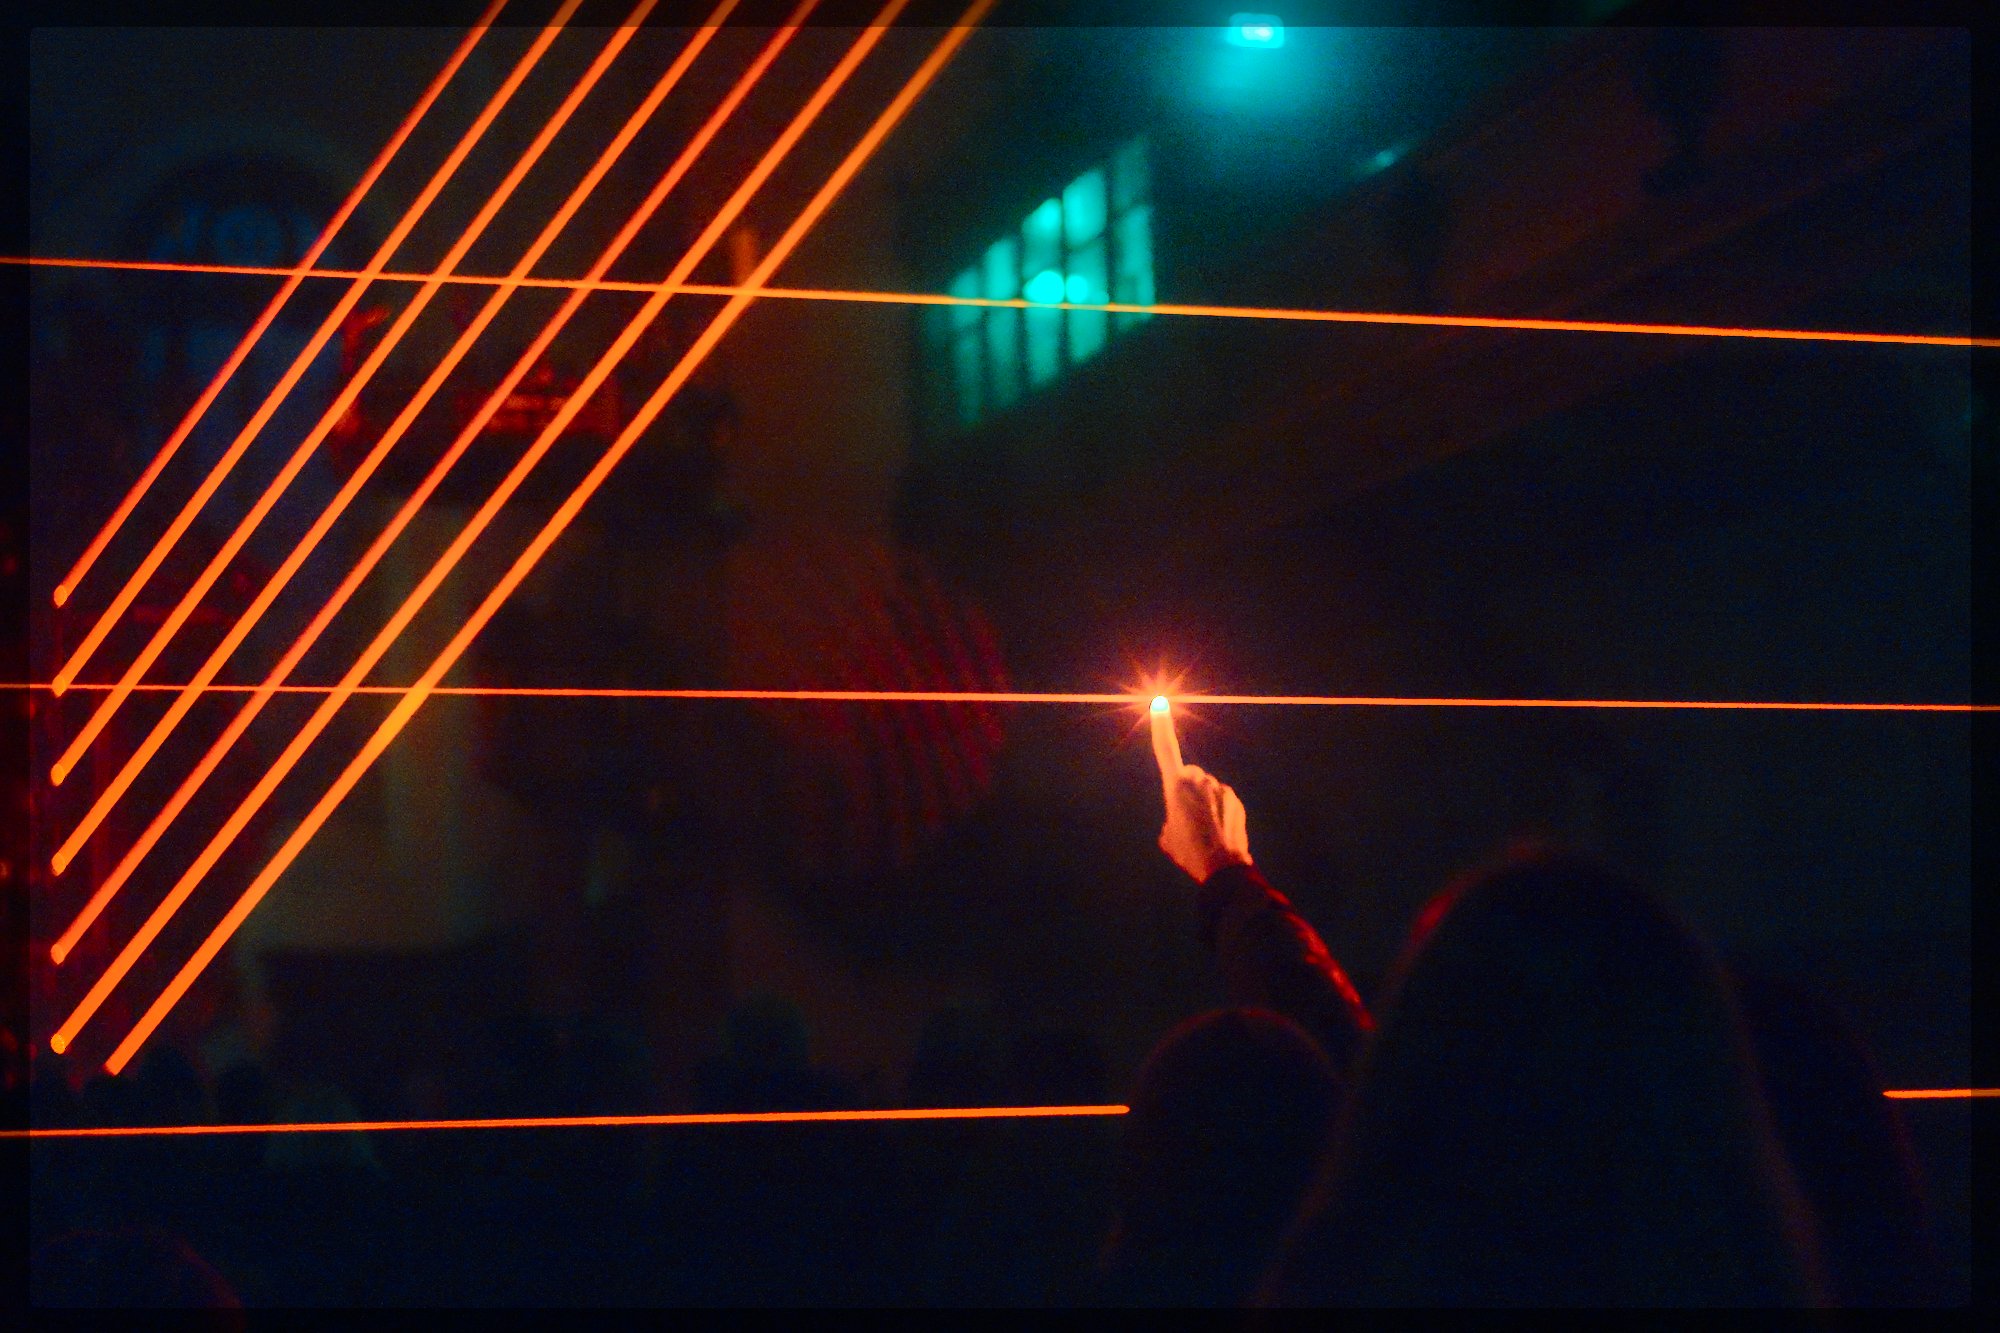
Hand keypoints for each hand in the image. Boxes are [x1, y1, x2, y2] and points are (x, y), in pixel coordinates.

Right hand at [1151, 700, 1251, 882]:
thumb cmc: (1188, 852)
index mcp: (1175, 785)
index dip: (1161, 726)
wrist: (1222, 867)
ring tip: (1203, 830)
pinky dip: (1217, 810)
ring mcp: (1220, 787)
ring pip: (1206, 788)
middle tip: (1186, 818)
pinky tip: (1218, 831)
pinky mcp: (1235, 798)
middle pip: (1189, 775)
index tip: (1159, 703)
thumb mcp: (1167, 835)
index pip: (1165, 750)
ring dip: (1203, 802)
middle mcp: (1199, 780)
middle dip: (1186, 788)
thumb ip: (1171, 815)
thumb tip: (1181, 815)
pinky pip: (1221, 799)